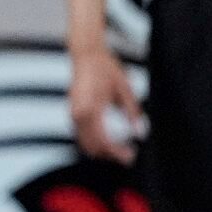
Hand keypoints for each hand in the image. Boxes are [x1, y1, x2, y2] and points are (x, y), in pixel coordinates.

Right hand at [66, 43, 143, 162]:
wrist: (86, 55)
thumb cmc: (107, 69)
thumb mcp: (125, 88)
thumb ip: (132, 111)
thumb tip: (140, 133)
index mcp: (91, 108)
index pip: (103, 140)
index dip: (116, 152)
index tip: (131, 156)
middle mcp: (78, 113)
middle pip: (92, 146)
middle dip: (110, 155)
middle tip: (129, 156)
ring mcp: (72, 114)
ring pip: (84, 143)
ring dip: (102, 150)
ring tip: (122, 150)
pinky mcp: (72, 113)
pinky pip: (81, 135)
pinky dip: (94, 142)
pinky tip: (111, 141)